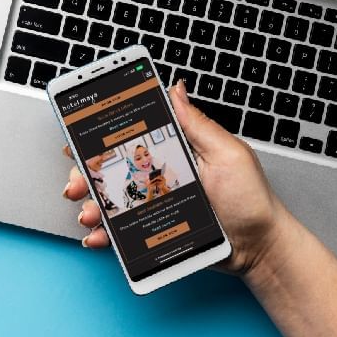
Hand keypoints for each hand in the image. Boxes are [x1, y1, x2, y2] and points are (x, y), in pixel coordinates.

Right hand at [61, 81, 291, 274]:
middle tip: (76, 181)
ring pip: (111, 200)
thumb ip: (197, 124)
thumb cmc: (251, 199)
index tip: (78, 130)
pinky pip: (122, 232)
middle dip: (85, 172)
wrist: (260, 248)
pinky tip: (98, 236)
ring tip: (88, 212)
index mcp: (174, 149)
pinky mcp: (153, 231)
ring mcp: (154, 204)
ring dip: (90, 205)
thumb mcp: (228, 154)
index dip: (101, 132)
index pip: (132, 135)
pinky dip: (104, 234)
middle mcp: (159, 174)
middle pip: (111, 168)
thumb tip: (176, 89)